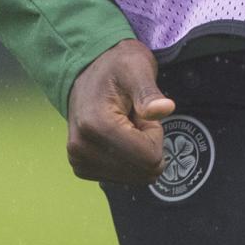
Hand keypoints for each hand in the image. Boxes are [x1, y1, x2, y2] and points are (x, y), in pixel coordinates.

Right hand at [65, 39, 176, 182]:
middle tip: (134, 119)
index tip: (143, 114)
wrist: (87, 71)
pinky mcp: (80, 168)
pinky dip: (126, 159)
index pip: (148, 157)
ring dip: (137, 153)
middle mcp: (82, 149)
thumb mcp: (137, 69)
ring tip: (125, 124)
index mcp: (96, 126)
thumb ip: (149, 92)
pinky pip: (121, 178)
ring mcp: (79, 161)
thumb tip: (166, 109)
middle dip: (147, 145)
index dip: (155, 135)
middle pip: (142, 171)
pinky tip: (117, 136)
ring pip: (133, 177)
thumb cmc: (117, 67)